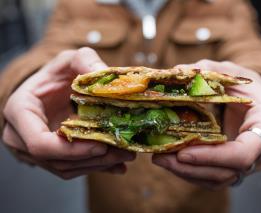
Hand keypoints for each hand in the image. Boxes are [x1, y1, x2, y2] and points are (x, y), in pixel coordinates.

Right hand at [2, 47, 135, 178]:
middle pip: (56, 160)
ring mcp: (32, 151)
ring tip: (126, 156)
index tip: (102, 145)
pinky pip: (70, 169)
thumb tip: (105, 73)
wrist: (50, 88)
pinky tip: (117, 164)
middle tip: (124, 152)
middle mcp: (20, 136)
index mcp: (20, 111)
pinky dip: (95, 167)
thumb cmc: (57, 74)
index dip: (72, 149)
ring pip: (65, 169)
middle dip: (93, 159)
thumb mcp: (70, 60)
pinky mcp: (48, 157)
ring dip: (98, 165)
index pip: (39, 143)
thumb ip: (85, 60)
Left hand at [153, 60, 260, 189]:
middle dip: (192, 167)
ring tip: (160, 159)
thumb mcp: (233, 72)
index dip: (213, 156)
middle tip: (160, 157)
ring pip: (220, 179)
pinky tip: (172, 162)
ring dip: (187, 173)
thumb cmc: (249, 87)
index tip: (182, 153)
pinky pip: (215, 178)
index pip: (244, 152)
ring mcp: (251, 163)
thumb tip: (177, 72)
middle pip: (228, 171)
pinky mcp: (237, 167)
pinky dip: (192, 173)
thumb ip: (208, 71)